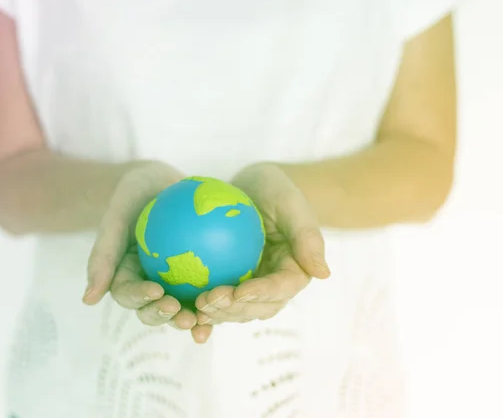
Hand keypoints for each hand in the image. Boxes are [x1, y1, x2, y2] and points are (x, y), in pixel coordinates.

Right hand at [83, 161, 212, 343]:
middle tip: (183, 314)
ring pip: (183, 306)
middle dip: (167, 318)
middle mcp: (148, 284)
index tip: (157, 291)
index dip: (142, 299)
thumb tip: (88, 300)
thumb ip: (102, 255)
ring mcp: (173, 282)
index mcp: (125, 277)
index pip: (129, 295)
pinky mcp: (196, 276)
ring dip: (193, 318)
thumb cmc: (132, 195)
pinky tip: (237, 297)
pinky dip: (219, 297)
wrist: (157, 182)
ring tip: (206, 318)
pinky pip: (208, 288)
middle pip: (155, 309)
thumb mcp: (115, 217)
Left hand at [195, 163, 329, 324]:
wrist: (255, 187)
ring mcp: (250, 287)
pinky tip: (178, 306)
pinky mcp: (228, 283)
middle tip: (208, 301)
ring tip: (194, 308)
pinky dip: (199, 307)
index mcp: (294, 272)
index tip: (240, 292)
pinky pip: (215, 298)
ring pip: (234, 310)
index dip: (262, 294)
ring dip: (216, 315)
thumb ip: (307, 236)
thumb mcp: (292, 202)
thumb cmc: (277, 189)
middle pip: (256, 308)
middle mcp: (272, 285)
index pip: (281, 289)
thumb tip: (323, 273)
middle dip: (234, 311)